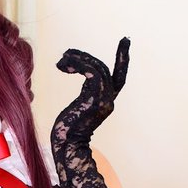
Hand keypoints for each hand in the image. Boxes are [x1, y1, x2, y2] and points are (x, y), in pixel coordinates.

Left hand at [50, 37, 130, 157]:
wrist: (67, 147)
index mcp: (106, 103)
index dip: (123, 60)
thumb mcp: (77, 110)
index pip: (119, 78)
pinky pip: (91, 72)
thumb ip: (84, 96)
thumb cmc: (66, 133)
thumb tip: (76, 81)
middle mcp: (108, 100)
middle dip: (86, 57)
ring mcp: (103, 100)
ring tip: (61, 60)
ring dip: (78, 60)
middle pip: (104, 69)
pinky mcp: (95, 99)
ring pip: (97, 69)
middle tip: (67, 52)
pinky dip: (77, 64)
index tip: (125, 41)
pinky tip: (63, 66)